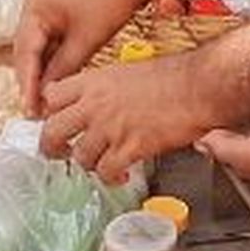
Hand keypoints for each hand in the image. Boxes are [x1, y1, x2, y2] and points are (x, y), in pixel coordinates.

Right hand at [13, 0, 150, 115]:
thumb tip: (50, 92)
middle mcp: (35, 2)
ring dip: (43, 68)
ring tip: (48, 96)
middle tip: (36, 108)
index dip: (27, 85)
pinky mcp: (62, 3)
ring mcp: (47, 1)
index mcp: (34, 7)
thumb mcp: (87, 39)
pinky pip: (51, 34)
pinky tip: (60, 73)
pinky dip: (54, 54)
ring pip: (39, 43)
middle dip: (31, 79)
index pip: (24, 54)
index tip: (30, 109)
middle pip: (26, 49)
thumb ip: (64, 67)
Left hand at [37, 56, 216, 184]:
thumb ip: (106, 89)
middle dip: (52, 147)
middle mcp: (96, 104)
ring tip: (101, 165)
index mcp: (94, 81)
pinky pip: (106, 171)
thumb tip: (99, 103)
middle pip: (53, 130)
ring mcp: (110, 127)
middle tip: (60, 153)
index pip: (52, 96)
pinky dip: (111, 178)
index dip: (51, 112)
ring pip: (80, 156)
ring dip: (89, 165)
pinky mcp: (129, 147)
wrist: (198, 86)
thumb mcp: (128, 72)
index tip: (57, 121)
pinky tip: (120, 175)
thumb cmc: (173, 76)